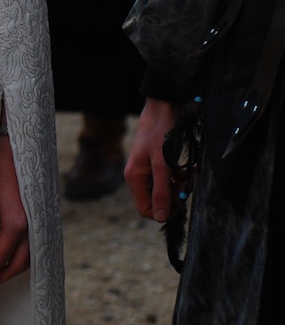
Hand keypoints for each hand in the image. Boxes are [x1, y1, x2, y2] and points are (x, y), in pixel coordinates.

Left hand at [0, 134, 29, 286]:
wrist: (16, 152)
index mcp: (15, 224)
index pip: (1, 257)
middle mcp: (31, 228)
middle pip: (19, 264)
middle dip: (2, 276)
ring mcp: (39, 224)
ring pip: (30, 258)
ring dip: (14, 269)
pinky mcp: (41, 219)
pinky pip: (35, 246)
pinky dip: (23, 257)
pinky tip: (10, 258)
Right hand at [125, 99, 181, 222]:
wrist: (162, 107)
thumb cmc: (160, 133)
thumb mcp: (162, 164)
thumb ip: (161, 191)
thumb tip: (161, 217)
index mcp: (135, 178)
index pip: (146, 209)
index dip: (164, 210)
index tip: (180, 201)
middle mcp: (139, 176)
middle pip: (156, 200)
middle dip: (173, 196)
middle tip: (187, 186)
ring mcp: (147, 169)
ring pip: (164, 190)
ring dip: (179, 186)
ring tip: (190, 174)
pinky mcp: (156, 162)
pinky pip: (168, 178)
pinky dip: (179, 176)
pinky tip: (188, 169)